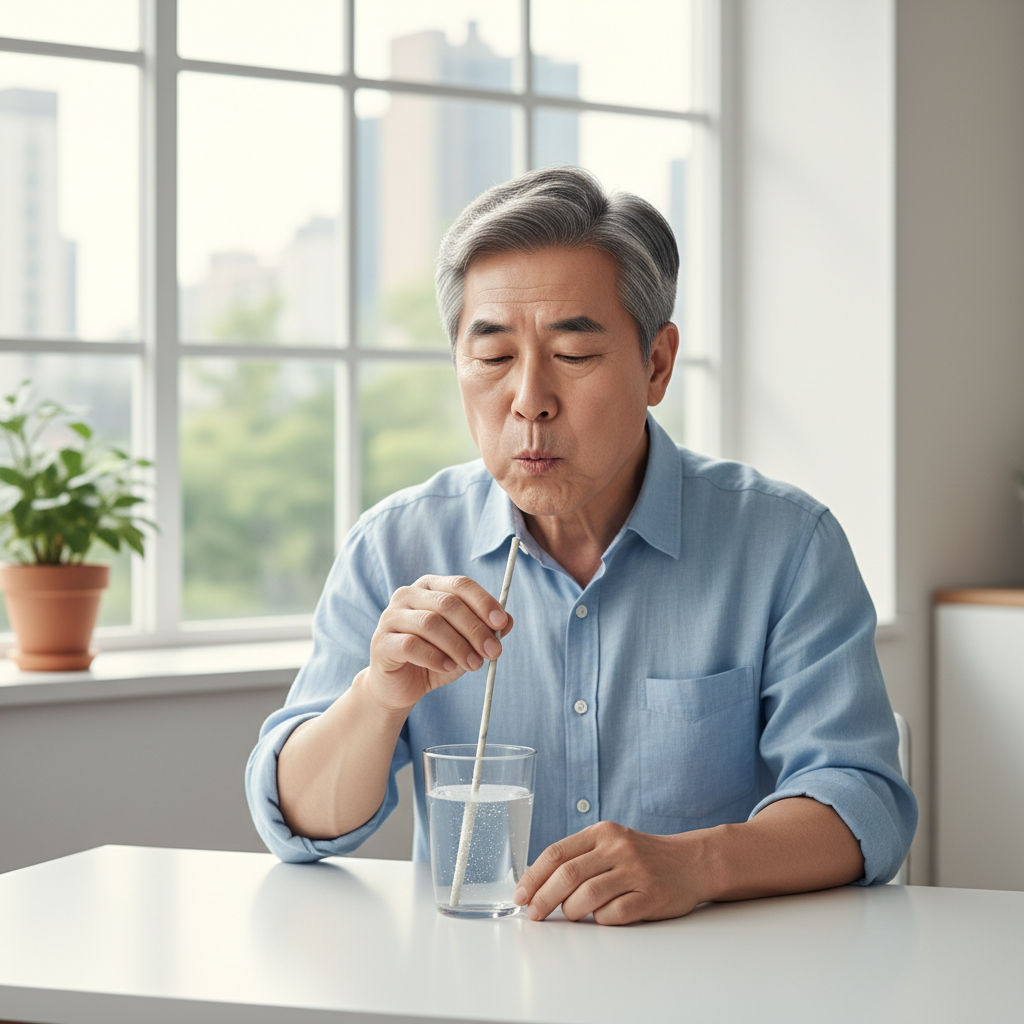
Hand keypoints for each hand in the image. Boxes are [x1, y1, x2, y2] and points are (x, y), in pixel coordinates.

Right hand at [363, 574, 512, 712]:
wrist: (400, 687)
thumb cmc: (435, 658)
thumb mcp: (466, 644)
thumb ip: (486, 630)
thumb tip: (508, 620)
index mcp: (431, 587)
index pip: (460, 584)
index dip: (483, 602)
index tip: (501, 623)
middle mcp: (408, 595)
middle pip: (447, 604)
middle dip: (475, 628)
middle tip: (493, 651)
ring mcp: (391, 616)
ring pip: (430, 623)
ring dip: (458, 645)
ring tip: (474, 664)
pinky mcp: (381, 642)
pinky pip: (410, 644)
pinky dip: (434, 656)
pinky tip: (447, 667)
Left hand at [512, 821, 707, 924]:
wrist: (691, 862)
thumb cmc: (642, 857)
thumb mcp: (611, 843)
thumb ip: (580, 856)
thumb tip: (537, 884)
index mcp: (602, 832)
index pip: (556, 852)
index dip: (533, 877)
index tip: (520, 896)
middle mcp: (618, 847)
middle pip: (567, 875)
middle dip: (543, 899)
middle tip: (535, 915)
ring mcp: (636, 871)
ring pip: (587, 896)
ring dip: (572, 911)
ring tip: (572, 915)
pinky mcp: (651, 895)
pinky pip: (614, 913)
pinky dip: (602, 919)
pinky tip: (603, 916)